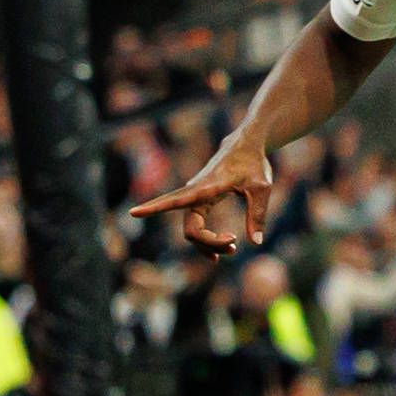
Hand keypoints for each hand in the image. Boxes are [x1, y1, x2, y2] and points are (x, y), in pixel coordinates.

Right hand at [126, 138, 278, 255]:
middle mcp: (196, 192)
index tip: (134, 212)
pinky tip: (219, 251)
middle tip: (233, 247)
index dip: (153, 207)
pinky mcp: (199, 200)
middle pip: (190, 229)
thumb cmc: (253, 162)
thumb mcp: (262, 188)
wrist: (244, 145)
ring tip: (232, 248)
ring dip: (208, 243)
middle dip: (207, 243)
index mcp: (207, 186)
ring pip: (191, 230)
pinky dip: (205, 239)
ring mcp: (195, 197)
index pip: (175, 200)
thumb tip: (255, 243)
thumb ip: (257, 214)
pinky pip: (195, 225)